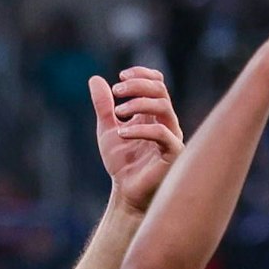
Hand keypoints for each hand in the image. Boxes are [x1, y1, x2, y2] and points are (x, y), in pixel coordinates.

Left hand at [90, 66, 183, 214]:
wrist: (126, 194)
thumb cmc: (122, 164)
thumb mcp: (108, 130)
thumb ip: (104, 107)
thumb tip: (95, 79)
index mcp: (154, 114)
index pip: (158, 83)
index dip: (142, 75)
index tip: (120, 77)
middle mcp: (166, 122)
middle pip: (160, 90)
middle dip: (137, 86)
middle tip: (116, 91)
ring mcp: (172, 137)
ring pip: (163, 107)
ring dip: (138, 104)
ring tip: (117, 112)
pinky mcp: (173, 153)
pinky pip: (162, 133)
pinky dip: (140, 129)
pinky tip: (122, 133)